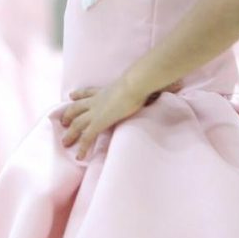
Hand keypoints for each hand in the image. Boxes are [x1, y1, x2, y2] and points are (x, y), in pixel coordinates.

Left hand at [59, 78, 180, 159]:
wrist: (135, 84)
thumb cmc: (141, 82)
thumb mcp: (144, 84)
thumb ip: (153, 86)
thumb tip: (176, 84)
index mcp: (106, 90)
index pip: (89, 92)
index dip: (80, 95)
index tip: (72, 96)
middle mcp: (97, 100)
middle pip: (77, 107)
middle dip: (69, 114)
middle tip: (62, 121)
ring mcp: (96, 111)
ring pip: (77, 124)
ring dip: (70, 133)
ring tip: (65, 142)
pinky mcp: (98, 122)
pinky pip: (86, 137)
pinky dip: (82, 147)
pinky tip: (79, 156)